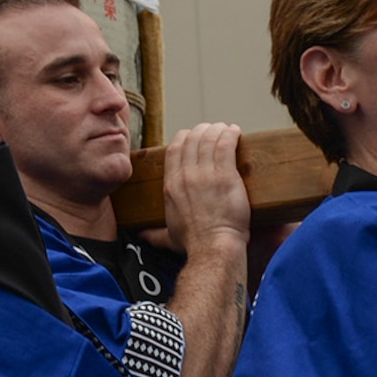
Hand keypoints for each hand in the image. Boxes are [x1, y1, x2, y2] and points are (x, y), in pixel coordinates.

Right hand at [159, 123, 247, 257]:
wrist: (213, 247)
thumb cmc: (194, 244)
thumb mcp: (168, 237)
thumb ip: (154, 234)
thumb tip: (142, 235)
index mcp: (171, 186)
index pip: (174, 150)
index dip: (183, 137)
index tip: (192, 135)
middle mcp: (186, 176)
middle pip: (192, 140)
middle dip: (203, 131)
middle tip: (212, 130)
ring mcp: (205, 174)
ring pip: (209, 139)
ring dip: (218, 130)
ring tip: (226, 129)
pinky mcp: (225, 176)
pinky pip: (225, 145)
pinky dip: (230, 135)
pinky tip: (235, 132)